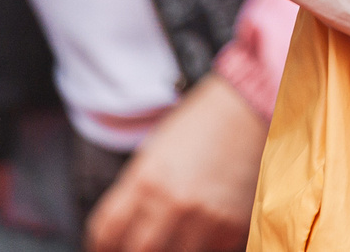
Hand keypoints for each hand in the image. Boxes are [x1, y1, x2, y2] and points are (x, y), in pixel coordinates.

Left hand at [83, 74, 265, 251]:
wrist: (249, 111)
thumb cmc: (200, 127)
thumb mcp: (154, 154)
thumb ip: (134, 193)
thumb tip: (120, 231)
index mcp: (146, 180)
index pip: (106, 232)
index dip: (101, 246)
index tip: (105, 248)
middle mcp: (172, 203)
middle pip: (137, 251)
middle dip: (131, 251)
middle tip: (136, 245)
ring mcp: (203, 219)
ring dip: (167, 250)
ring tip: (169, 238)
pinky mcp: (232, 228)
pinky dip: (199, 248)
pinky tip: (197, 235)